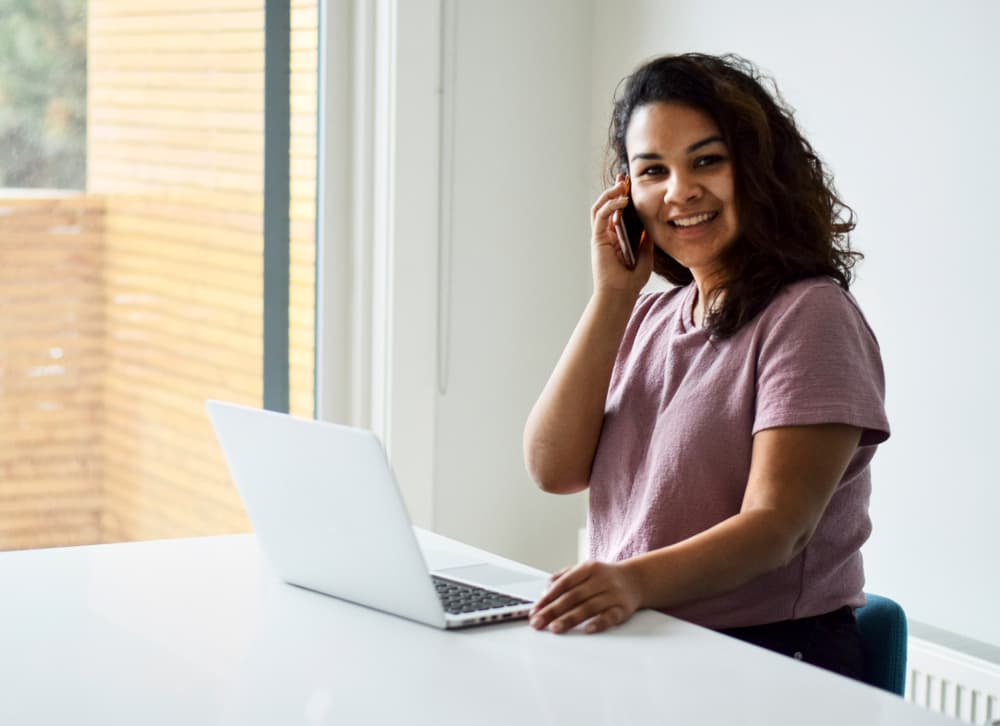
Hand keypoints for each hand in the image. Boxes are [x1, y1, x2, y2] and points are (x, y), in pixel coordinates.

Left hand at [529, 560, 642, 633]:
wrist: (636, 580)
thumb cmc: (604, 578)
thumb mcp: (584, 571)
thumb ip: (563, 578)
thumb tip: (545, 591)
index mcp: (588, 568)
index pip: (564, 583)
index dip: (547, 598)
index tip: (535, 610)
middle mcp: (600, 580)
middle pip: (573, 596)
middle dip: (553, 610)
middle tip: (538, 623)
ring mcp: (613, 594)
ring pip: (589, 607)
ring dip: (570, 618)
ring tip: (555, 628)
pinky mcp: (623, 609)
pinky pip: (610, 616)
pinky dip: (599, 623)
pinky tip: (587, 630)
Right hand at [590, 175, 652, 295]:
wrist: (621, 293)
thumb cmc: (631, 279)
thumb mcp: (645, 253)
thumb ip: (645, 238)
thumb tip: (650, 223)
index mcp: (616, 237)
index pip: (617, 211)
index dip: (622, 196)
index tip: (631, 184)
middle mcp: (606, 234)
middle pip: (607, 205)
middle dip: (614, 190)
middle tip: (625, 178)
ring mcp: (600, 236)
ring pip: (600, 207)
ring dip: (610, 193)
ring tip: (622, 185)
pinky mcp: (597, 239)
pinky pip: (601, 216)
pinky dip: (610, 205)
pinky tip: (622, 200)